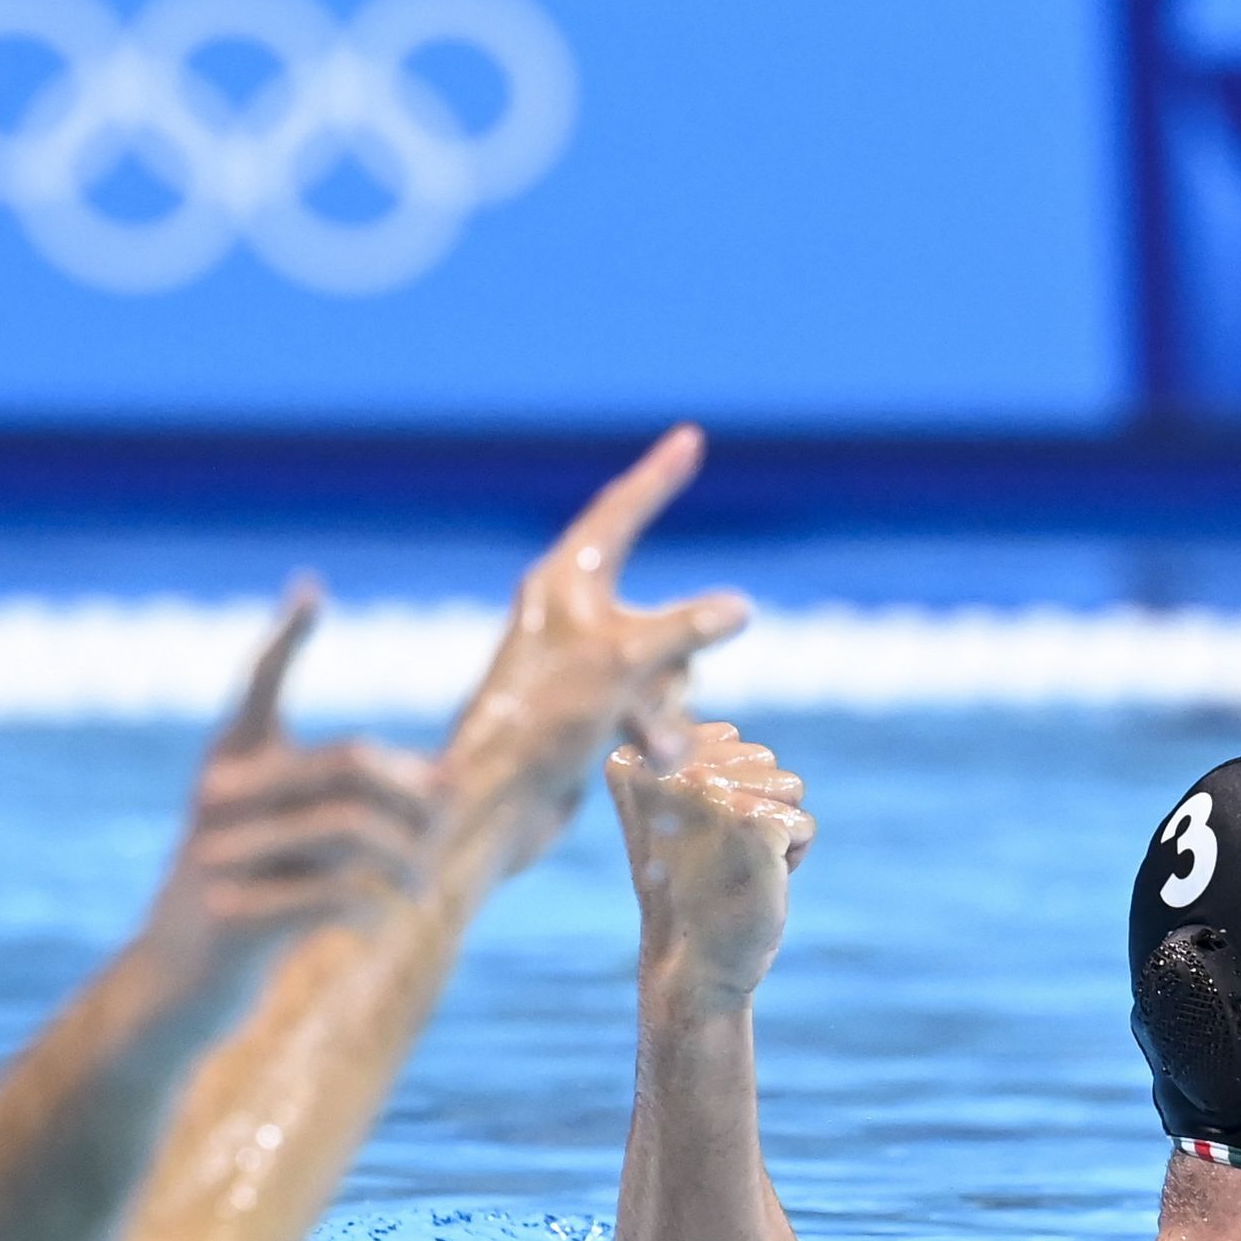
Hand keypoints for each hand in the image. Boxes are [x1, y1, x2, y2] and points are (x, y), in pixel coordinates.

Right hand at [146, 578, 441, 979]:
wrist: (172, 986)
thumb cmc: (250, 902)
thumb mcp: (287, 844)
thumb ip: (348, 806)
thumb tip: (450, 780)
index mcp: (229, 767)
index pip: (258, 687)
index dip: (285, 639)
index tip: (310, 588)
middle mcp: (220, 798)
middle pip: (348, 763)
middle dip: (417, 789)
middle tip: (447, 817)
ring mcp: (220, 855)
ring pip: (350, 829)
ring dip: (409, 856)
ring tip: (422, 883)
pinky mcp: (231, 916)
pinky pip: (332, 893)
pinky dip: (374, 903)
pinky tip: (384, 918)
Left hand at [459, 427, 752, 832]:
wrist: (499, 802)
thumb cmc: (546, 719)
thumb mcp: (625, 662)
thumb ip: (686, 628)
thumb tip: (741, 608)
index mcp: (564, 582)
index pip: (620, 510)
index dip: (659, 475)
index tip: (690, 438)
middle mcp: (568, 616)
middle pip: (662, 615)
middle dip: (673, 660)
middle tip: (641, 697)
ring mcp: (581, 667)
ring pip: (666, 666)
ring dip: (667, 706)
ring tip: (644, 740)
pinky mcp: (589, 712)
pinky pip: (651, 705)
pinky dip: (656, 729)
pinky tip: (647, 760)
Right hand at [608, 721, 812, 1007]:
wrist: (691, 966)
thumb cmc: (685, 889)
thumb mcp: (671, 811)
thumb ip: (686, 759)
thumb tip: (712, 724)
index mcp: (636, 758)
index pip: (725, 737)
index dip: (727, 791)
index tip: (692, 834)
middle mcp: (668, 767)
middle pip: (762, 757)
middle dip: (756, 806)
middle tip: (716, 857)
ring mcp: (709, 794)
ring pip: (788, 785)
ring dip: (775, 829)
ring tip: (732, 866)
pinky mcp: (751, 823)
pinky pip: (804, 822)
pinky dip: (792, 857)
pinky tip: (750, 883)